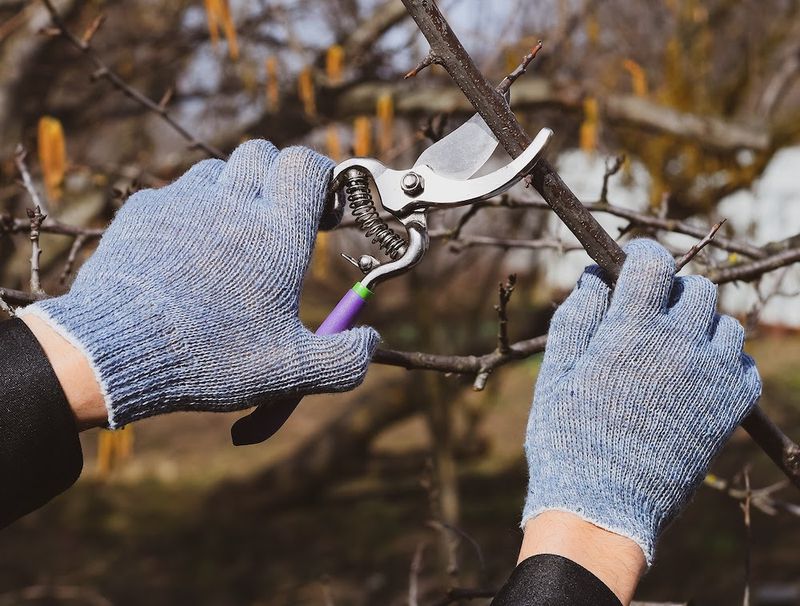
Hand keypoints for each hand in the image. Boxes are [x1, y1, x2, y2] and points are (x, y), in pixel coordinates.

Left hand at [20, 141, 378, 427]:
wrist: (115, 352)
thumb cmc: (212, 358)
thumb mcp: (290, 372)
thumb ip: (343, 360)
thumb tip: (373, 342)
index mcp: (277, 233)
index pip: (306, 165)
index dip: (319, 176)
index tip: (320, 206)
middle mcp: (232, 203)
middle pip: (261, 153)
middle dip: (275, 176)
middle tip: (277, 217)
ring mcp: (182, 201)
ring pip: (215, 170)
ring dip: (230, 191)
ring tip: (229, 237)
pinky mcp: (142, 212)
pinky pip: (172, 195)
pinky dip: (187, 214)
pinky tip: (181, 256)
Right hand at [522, 239, 760, 566]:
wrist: (603, 506)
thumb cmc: (568, 438)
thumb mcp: (556, 373)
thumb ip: (576, 317)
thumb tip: (593, 279)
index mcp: (631, 329)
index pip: (653, 264)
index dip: (641, 255)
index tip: (632, 263)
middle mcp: (679, 344)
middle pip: (697, 288)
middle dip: (673, 291)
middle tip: (650, 312)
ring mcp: (711, 377)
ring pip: (726, 324)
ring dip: (702, 325)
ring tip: (674, 347)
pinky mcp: (729, 410)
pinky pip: (745, 366)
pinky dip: (726, 361)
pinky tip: (698, 377)